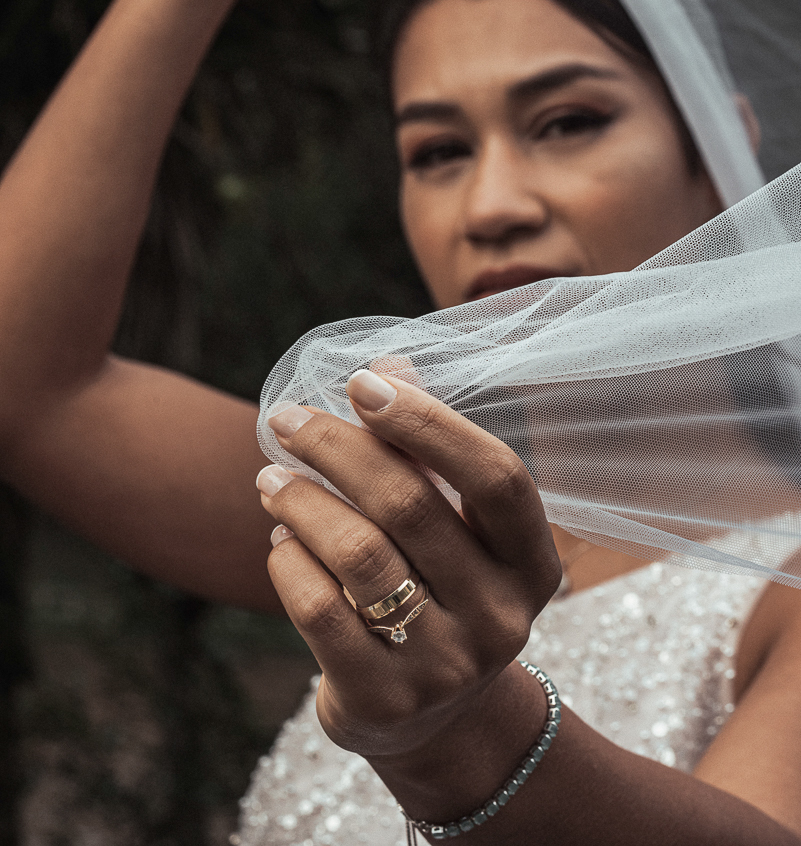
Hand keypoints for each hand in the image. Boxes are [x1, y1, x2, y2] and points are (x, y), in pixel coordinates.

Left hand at [258, 369, 560, 764]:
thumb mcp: (455, 528)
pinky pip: (319, 610)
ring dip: (301, 500)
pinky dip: (288, 561)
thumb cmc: (441, 590)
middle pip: (410, 505)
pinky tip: (280, 539)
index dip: (427, 421)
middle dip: (335, 446)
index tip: (363, 382)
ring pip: (358, 554)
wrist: (435, 720)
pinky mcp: (384, 700)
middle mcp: (501, 617)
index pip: (496, 476)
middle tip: (286, 419)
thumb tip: (387, 365)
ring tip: (270, 478)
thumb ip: (426, 449)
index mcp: (532, 562)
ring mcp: (446, 666)